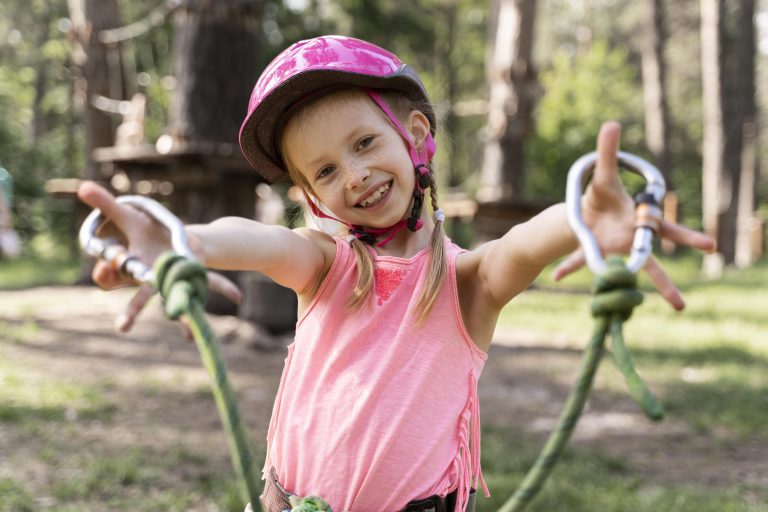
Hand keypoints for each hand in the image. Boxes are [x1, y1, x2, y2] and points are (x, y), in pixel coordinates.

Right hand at [77, 181, 240, 332]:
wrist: (168, 237)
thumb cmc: (145, 229)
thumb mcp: (127, 215)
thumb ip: (105, 204)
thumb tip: (82, 187)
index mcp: (135, 267)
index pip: (115, 275)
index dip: (108, 272)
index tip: (104, 269)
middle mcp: (153, 278)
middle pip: (140, 297)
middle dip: (131, 311)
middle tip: (121, 327)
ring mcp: (174, 279)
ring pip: (177, 297)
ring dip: (183, 316)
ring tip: (189, 336)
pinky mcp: (194, 272)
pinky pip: (210, 282)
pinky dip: (223, 287)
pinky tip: (236, 297)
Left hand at [553, 122, 715, 309]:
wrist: (585, 209)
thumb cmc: (601, 194)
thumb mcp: (602, 174)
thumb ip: (607, 151)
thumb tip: (611, 123)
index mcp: (638, 222)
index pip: (666, 229)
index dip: (687, 237)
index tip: (708, 245)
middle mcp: (629, 241)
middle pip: (650, 264)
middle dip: (664, 284)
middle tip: (680, 306)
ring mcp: (612, 251)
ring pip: (621, 275)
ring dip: (621, 292)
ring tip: (632, 314)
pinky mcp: (592, 255)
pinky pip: (581, 262)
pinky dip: (568, 265)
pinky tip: (555, 275)